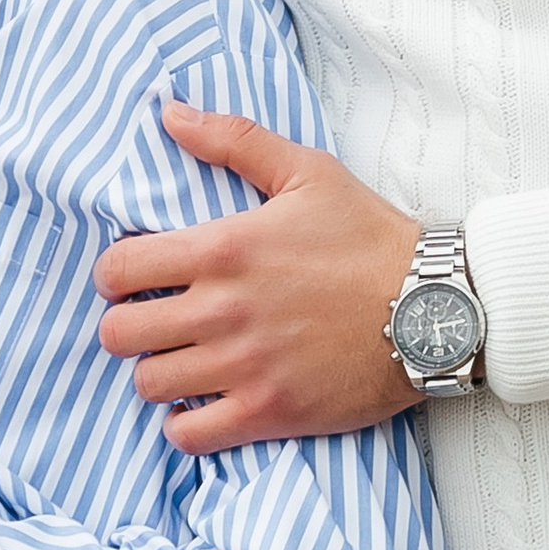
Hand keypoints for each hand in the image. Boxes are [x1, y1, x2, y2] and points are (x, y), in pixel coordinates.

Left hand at [95, 104, 424, 453]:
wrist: (434, 307)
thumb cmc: (370, 237)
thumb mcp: (307, 171)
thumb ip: (234, 140)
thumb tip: (170, 113)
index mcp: (222, 250)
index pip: (118, 269)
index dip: (114, 273)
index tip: (133, 277)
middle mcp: (223, 311)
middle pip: (119, 334)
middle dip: (127, 325)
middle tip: (154, 321)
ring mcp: (244, 366)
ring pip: (149, 384)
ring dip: (156, 372)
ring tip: (181, 361)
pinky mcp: (269, 412)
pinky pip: (190, 436)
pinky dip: (185, 424)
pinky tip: (203, 403)